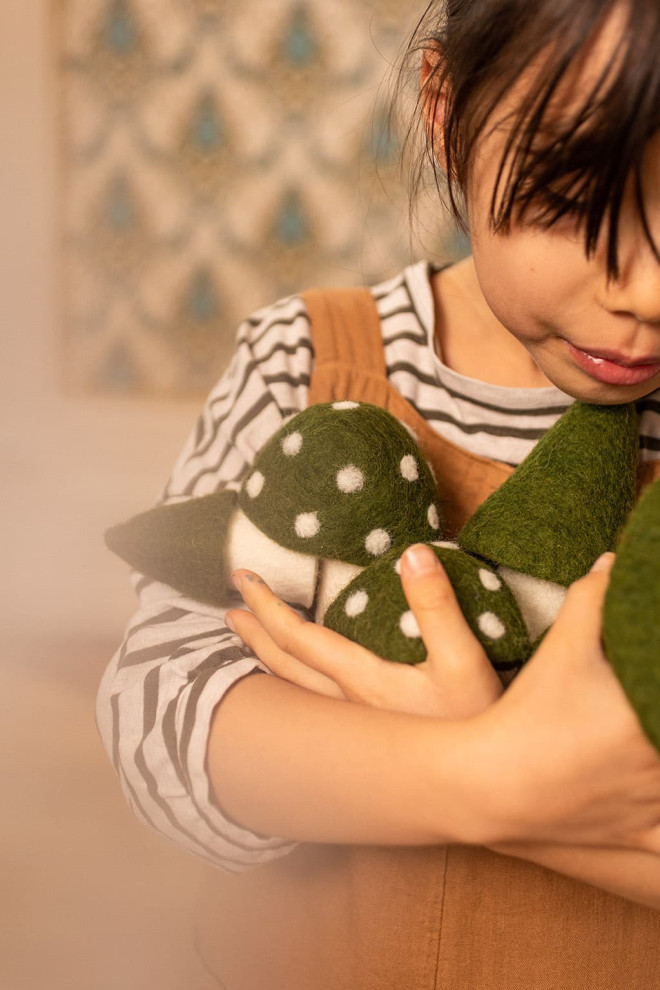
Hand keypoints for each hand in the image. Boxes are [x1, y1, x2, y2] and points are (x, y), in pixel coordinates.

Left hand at [225, 543, 502, 717]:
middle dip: (254, 634)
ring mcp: (355, 725)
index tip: (243, 578)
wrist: (485, 793)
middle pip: (283, 667)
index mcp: (362, 681)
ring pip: (293, 691)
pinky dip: (290, 684)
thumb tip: (411, 553)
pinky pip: (311, 705)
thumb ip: (437, 605)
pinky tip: (299, 682)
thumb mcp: (465, 660)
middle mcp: (347, 706)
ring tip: (249, 642)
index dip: (266, 606)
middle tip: (230, 609)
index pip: (297, 638)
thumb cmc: (477, 727)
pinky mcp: (369, 737)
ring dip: (265, 661)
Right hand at [470, 553, 659, 853]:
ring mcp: (655, 804)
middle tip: (654, 700)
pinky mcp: (643, 832)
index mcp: (650, 715)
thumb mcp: (562, 648)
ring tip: (654, 732)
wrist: (492, 783)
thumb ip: (592, 597)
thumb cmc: (528, 711)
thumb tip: (614, 562)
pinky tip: (659, 798)